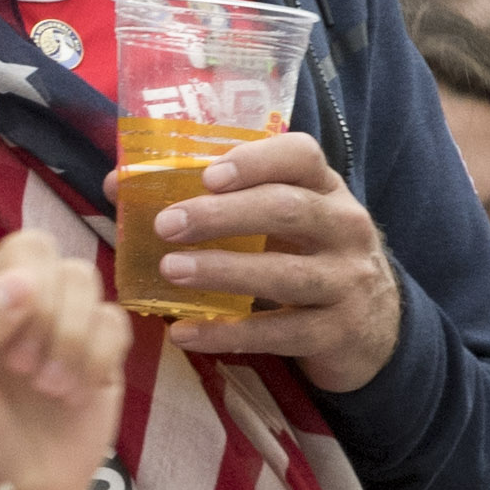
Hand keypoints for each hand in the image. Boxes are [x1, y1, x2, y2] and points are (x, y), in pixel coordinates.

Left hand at [0, 94, 120, 489]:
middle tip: (20, 371)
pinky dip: (97, 356)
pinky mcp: (97, 340)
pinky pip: (114, 317)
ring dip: (67, 339)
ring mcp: (50, 313)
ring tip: (43, 387)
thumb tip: (18, 283)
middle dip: (36, 309)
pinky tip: (75, 391)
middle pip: (35, 247)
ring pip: (80, 279)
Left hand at [134, 127, 407, 390]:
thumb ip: (214, 200)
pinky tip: (185, 332)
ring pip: (285, 273)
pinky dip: (229, 333)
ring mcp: (346, 281)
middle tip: (166, 224)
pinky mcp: (337, 332)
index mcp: (324, 189)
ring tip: (171, 270)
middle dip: (223, 215)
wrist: (372, 328)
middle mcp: (345, 228)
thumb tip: (117, 184)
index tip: (207, 174)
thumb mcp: (277, 222)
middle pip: (287, 209)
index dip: (255, 160)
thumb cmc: (305, 257)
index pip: (301, 156)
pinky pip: (280, 333)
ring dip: (223, 271)